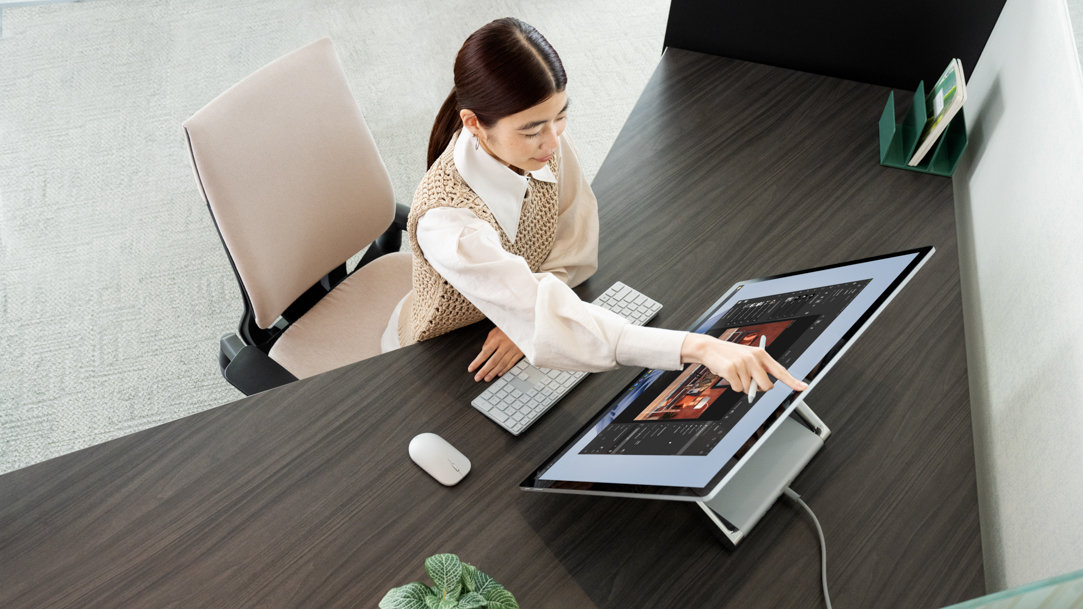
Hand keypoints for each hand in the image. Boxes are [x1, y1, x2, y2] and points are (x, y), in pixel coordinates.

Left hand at [468, 327, 523, 381]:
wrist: (525, 325)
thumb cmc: (508, 327)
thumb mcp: (495, 330)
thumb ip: (488, 341)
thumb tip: (483, 352)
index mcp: (497, 338)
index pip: (485, 352)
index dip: (477, 362)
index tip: (471, 368)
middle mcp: (505, 345)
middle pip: (493, 360)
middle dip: (484, 370)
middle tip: (478, 377)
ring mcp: (513, 349)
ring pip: (502, 364)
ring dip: (494, 372)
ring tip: (487, 378)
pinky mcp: (520, 352)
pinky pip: (512, 363)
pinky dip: (505, 369)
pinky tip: (499, 374)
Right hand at [679, 333, 807, 393]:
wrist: (710, 348)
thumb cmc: (730, 356)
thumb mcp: (747, 360)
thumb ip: (758, 373)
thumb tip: (763, 389)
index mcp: (761, 354)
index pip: (781, 371)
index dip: (793, 381)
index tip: (803, 387)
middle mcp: (754, 358)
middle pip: (766, 386)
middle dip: (758, 388)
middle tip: (748, 381)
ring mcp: (742, 363)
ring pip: (749, 389)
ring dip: (741, 385)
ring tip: (734, 373)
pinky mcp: (731, 369)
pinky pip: (737, 388)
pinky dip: (732, 385)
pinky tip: (728, 374)